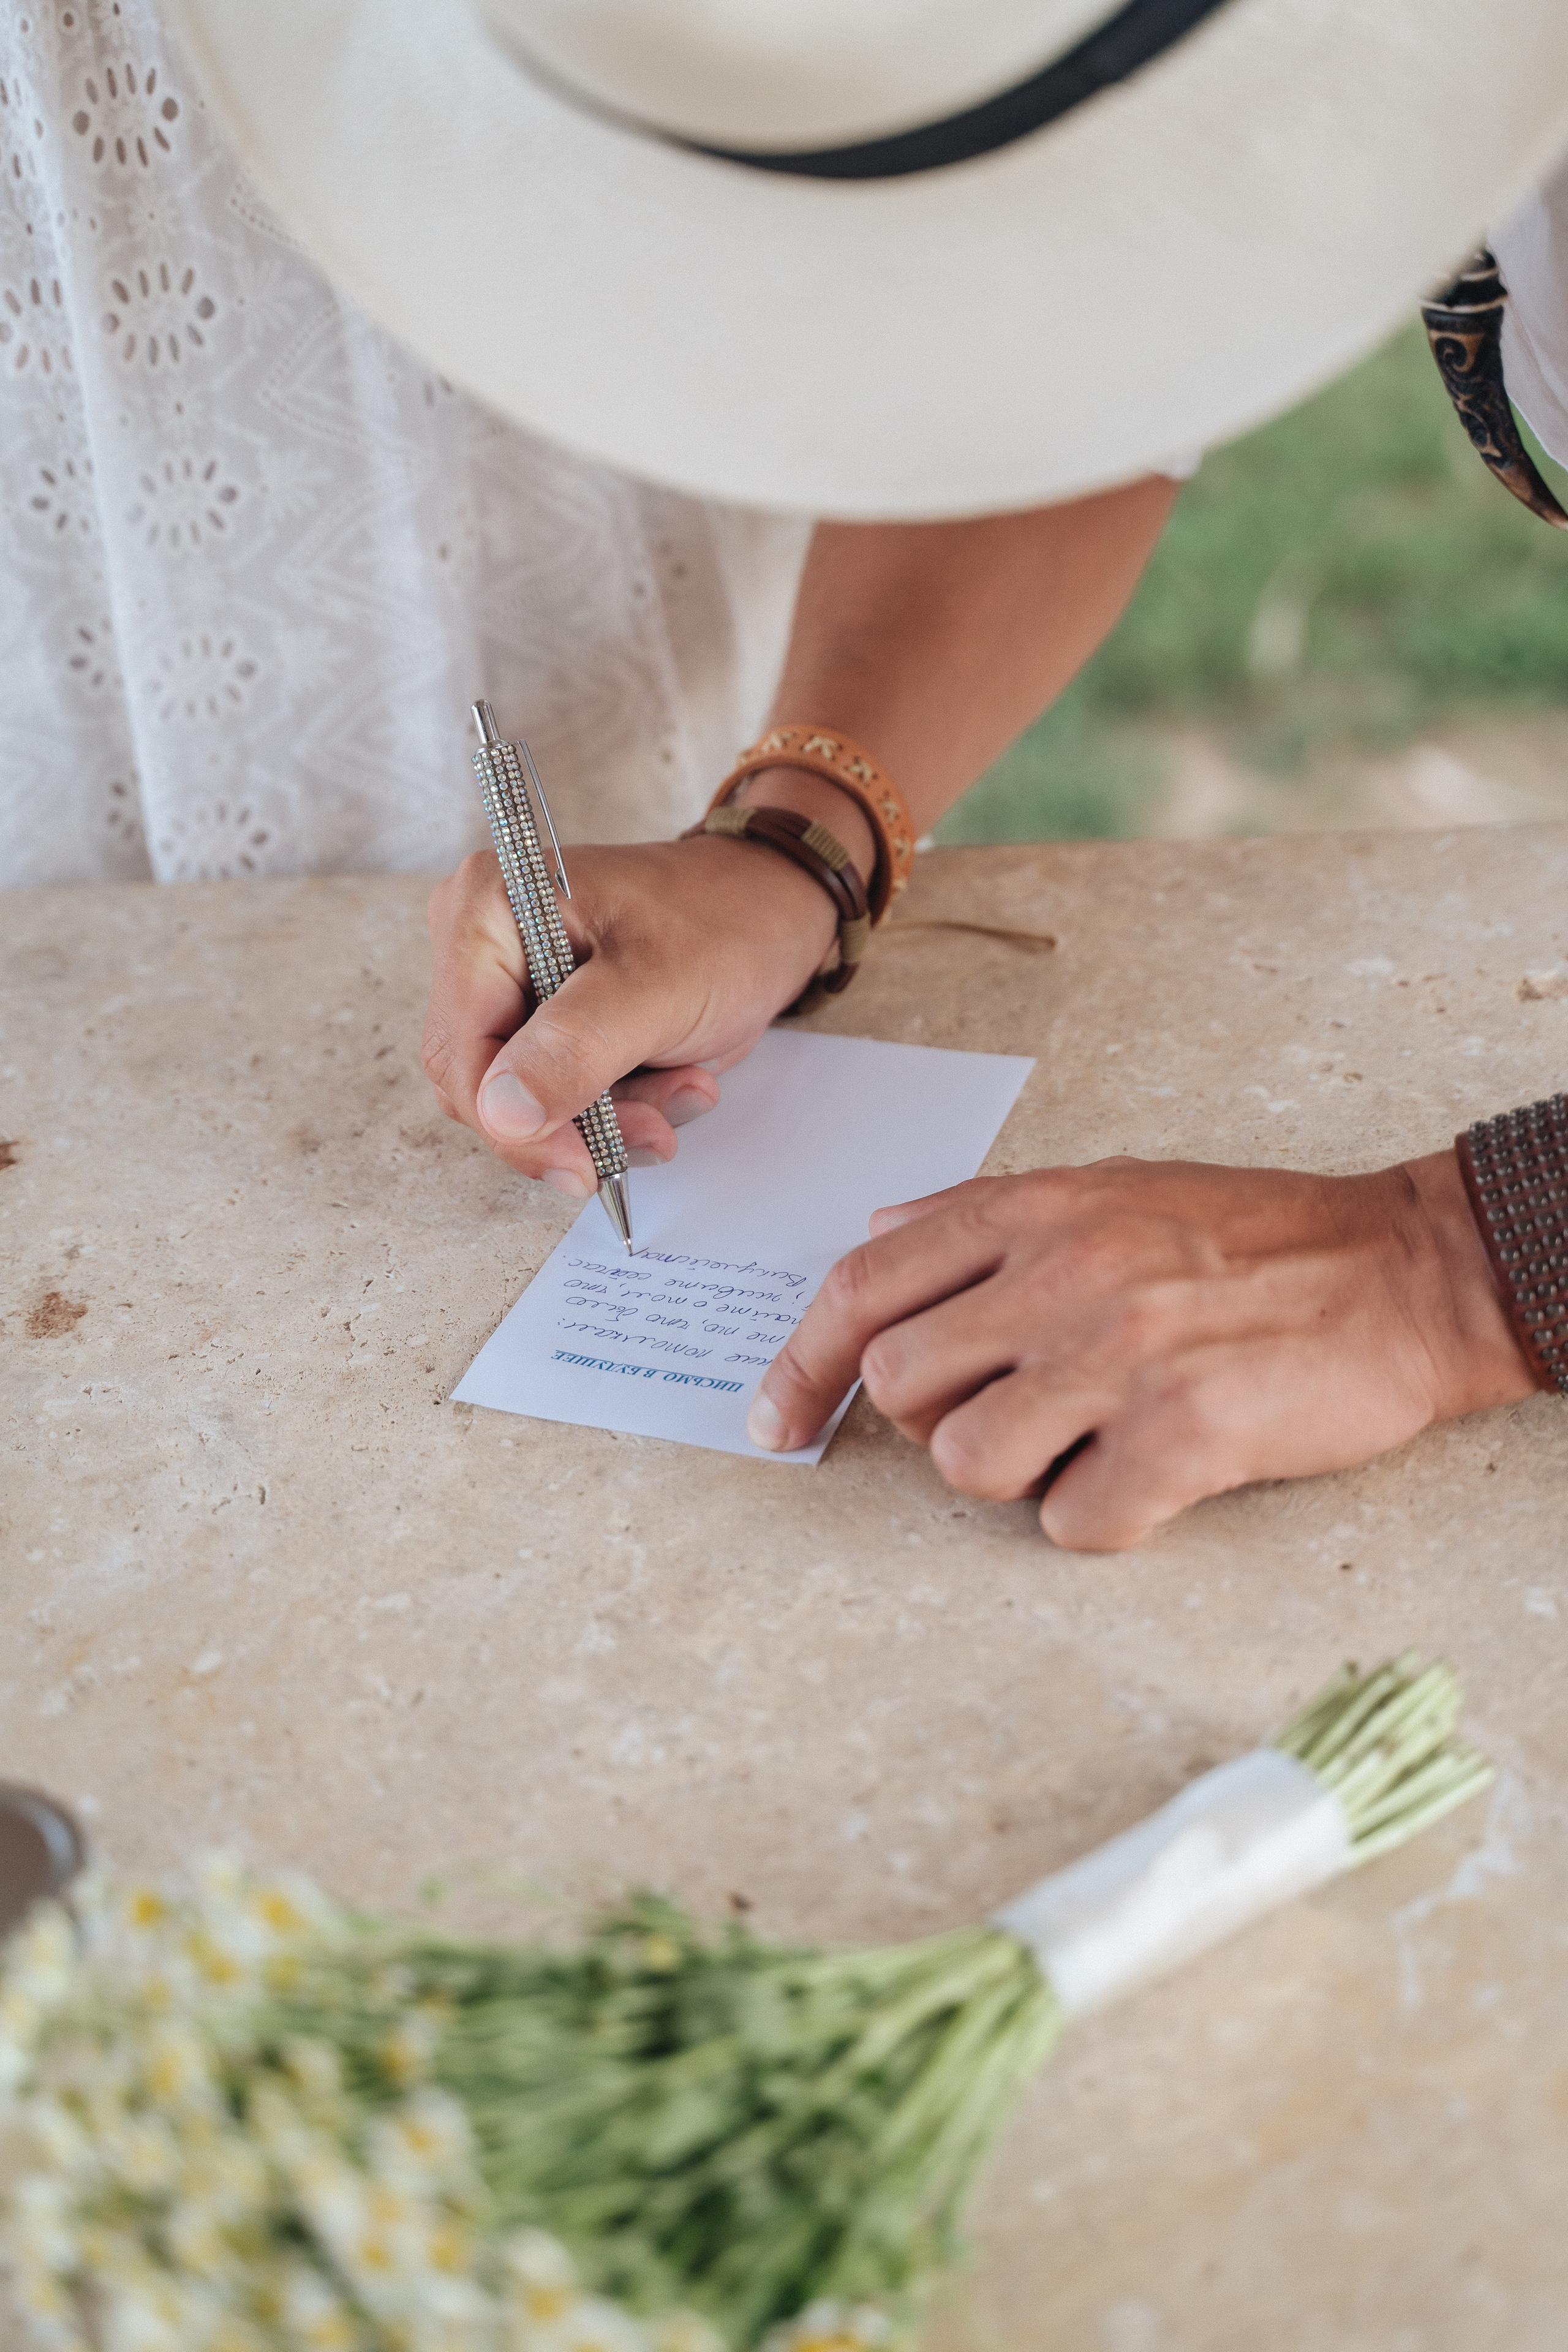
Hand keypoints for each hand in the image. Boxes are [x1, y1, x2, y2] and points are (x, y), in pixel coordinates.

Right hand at [421, 769, 874, 1194]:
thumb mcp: (656, 991)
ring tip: (688, 1087)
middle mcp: (482, 942)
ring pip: (528, 1098)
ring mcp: (512, 979)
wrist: (775, 906)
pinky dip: (620, 1103)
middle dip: (574, 1122)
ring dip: (611, 1117)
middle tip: (656, 1129)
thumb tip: (502, 1113)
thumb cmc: (725, 923)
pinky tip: (678, 1078)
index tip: (581, 1166)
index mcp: (487, 913)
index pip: (459, 1052)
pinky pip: (560, 1090)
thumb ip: (574, 1051)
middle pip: (487, 1082)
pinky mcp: (545, 1013)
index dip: (512, 1125)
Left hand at [746, 1151, 1538, 1548]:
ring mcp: (1119, 1355)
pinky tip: (1152, 1475)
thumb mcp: (1110, 1186)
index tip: (774, 1422)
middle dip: (935, 1419)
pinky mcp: (1183, 1435)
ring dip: (1016, 1473)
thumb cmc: (1257, 1237)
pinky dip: (1101, 1516)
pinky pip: (1073, 1522)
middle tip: (1014, 1411)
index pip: (861, 1286)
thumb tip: (879, 1228)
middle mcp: (1061, 1276)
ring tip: (1091, 1438)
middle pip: (899, 1386)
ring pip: (967, 1464)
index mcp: (1033, 1212)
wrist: (1407, 1272)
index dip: (798, 1364)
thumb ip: (985, 1216)